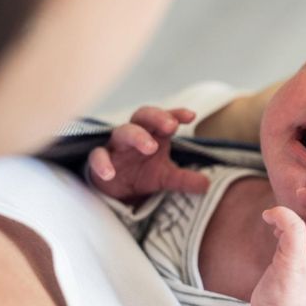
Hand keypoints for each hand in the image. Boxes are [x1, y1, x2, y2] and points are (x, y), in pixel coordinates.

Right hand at [89, 106, 209, 198]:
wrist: (116, 191)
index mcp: (153, 134)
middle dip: (157, 117)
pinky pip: (97, 156)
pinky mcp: (99, 161)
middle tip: (171, 126)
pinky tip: (110, 173)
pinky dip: (102, 163)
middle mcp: (135, 135)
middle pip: (143, 116)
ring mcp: (116, 147)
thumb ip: (185, 179)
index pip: (165, 118)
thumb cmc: (142, 174)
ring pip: (122, 132)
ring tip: (151, 147)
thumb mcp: (166, 178)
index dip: (176, 113)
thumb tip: (207, 185)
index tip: (191, 116)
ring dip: (136, 136)